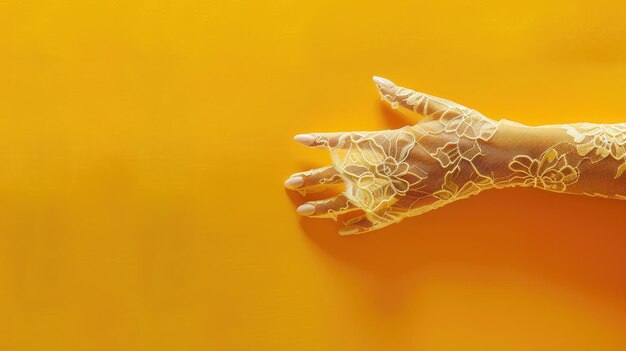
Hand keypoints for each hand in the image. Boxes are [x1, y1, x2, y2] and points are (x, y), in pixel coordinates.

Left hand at [285, 76, 501, 234]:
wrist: (494, 158)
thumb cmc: (466, 129)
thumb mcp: (436, 107)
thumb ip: (404, 97)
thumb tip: (378, 81)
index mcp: (395, 140)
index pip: (349, 140)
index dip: (323, 141)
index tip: (300, 142)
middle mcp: (393, 166)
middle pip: (346, 174)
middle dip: (316, 179)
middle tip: (290, 186)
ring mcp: (402, 189)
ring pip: (358, 200)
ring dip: (330, 205)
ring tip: (307, 210)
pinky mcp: (415, 205)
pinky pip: (383, 217)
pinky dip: (364, 224)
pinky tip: (345, 230)